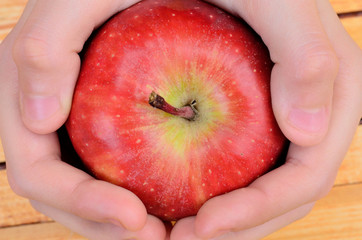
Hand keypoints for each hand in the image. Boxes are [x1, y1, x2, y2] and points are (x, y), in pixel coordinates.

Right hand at [0, 1, 166, 238]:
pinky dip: (136, 191)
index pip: (38, 171)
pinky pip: (113, 169)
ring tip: (167, 229)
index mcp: (30, 94)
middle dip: (104, 224)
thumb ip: (45, 45)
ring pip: (88, 188)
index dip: (80, 203)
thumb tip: (37, 122)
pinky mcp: (106, 124)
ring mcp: (78, 122)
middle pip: (62, 193)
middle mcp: (50, 115)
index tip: (136, 216)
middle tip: (158, 236)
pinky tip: (170, 197)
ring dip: (120, 220)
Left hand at [171, 0, 361, 238]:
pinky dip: (221, 188)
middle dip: (240, 228)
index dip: (258, 211)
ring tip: (181, 229)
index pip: (305, 177)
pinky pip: (248, 164)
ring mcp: (289, 117)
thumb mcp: (278, 1)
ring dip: (230, 219)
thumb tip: (310, 133)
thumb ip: (305, 54)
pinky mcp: (262, 115)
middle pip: (287, 195)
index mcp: (333, 93)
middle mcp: (316, 112)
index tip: (202, 226)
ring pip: (267, 186)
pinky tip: (184, 193)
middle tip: (182, 239)